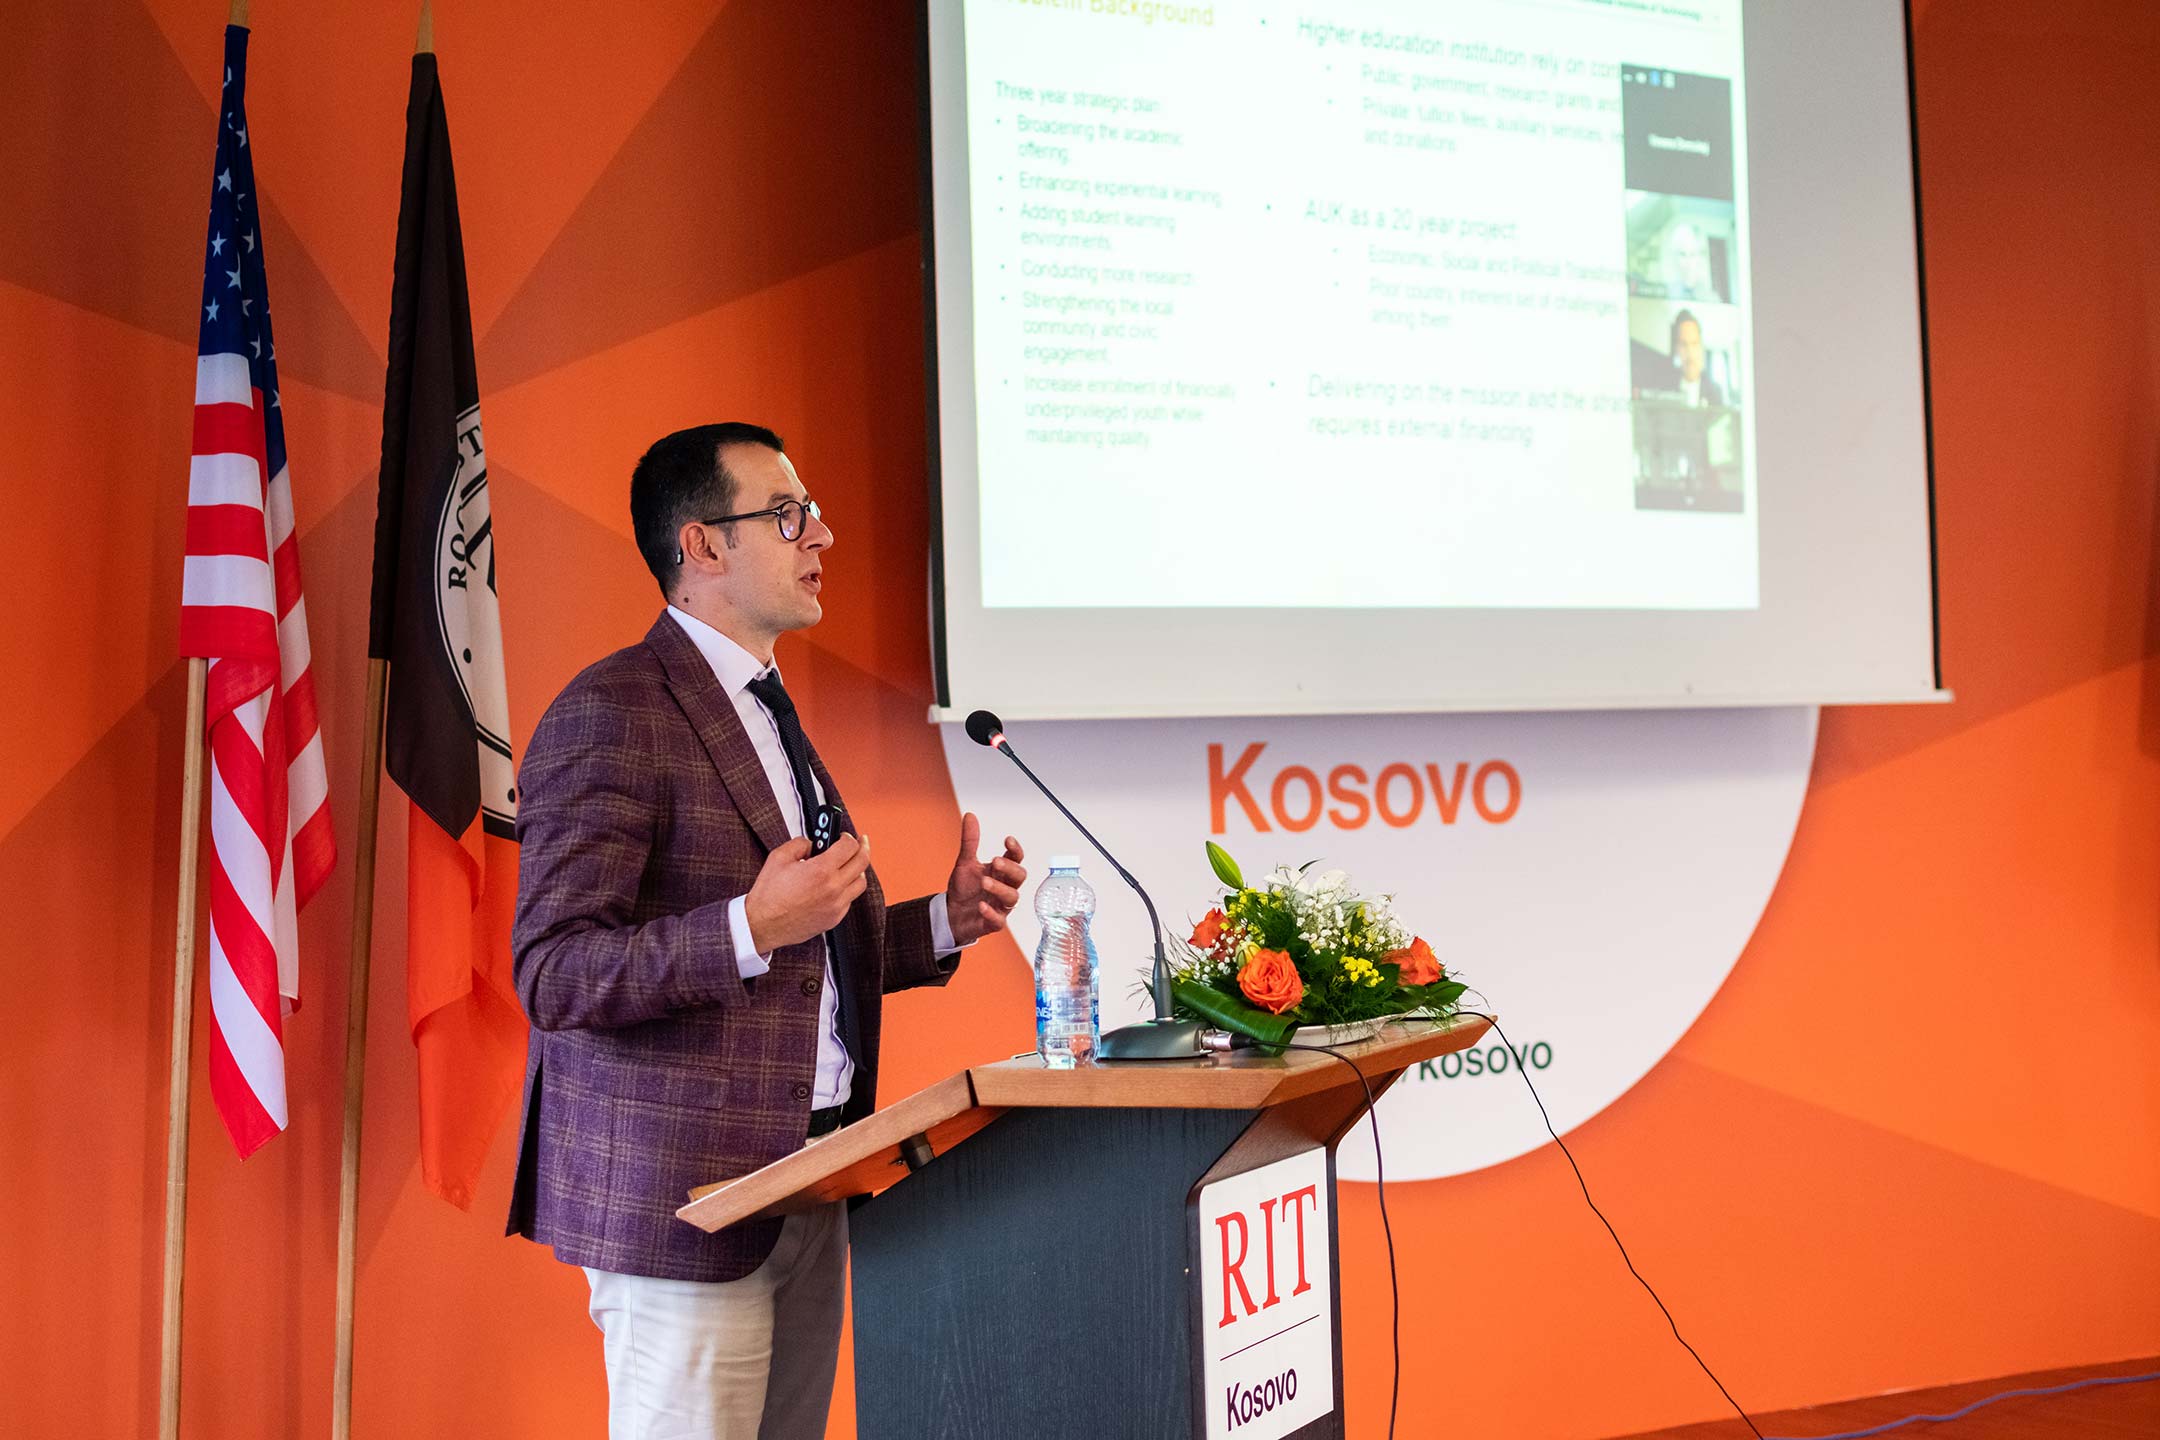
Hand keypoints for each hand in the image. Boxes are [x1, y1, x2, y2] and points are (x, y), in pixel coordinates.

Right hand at [745, 833, 871, 953]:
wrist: (762, 925)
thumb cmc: (768, 895)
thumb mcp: (779, 857)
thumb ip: (800, 843)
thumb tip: (812, 843)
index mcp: (821, 870)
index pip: (849, 846)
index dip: (848, 837)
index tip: (843, 836)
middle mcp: (833, 888)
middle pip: (862, 862)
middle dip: (862, 848)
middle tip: (860, 843)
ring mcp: (836, 905)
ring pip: (861, 883)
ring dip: (858, 870)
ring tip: (850, 864)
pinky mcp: (834, 918)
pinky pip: (850, 899)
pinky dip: (847, 889)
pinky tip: (837, 885)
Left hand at [944, 813, 1025, 946]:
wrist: (951, 914)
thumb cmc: (964, 888)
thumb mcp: (964, 862)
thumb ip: (970, 841)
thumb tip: (970, 815)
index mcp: (1000, 871)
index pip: (1016, 858)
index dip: (1015, 849)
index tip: (1007, 840)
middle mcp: (1004, 887)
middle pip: (1020, 877)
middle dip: (1010, 868)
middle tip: (995, 861)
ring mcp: (1001, 905)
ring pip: (1012, 897)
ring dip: (999, 888)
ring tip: (984, 881)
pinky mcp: (994, 922)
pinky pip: (999, 920)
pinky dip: (992, 913)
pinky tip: (981, 906)